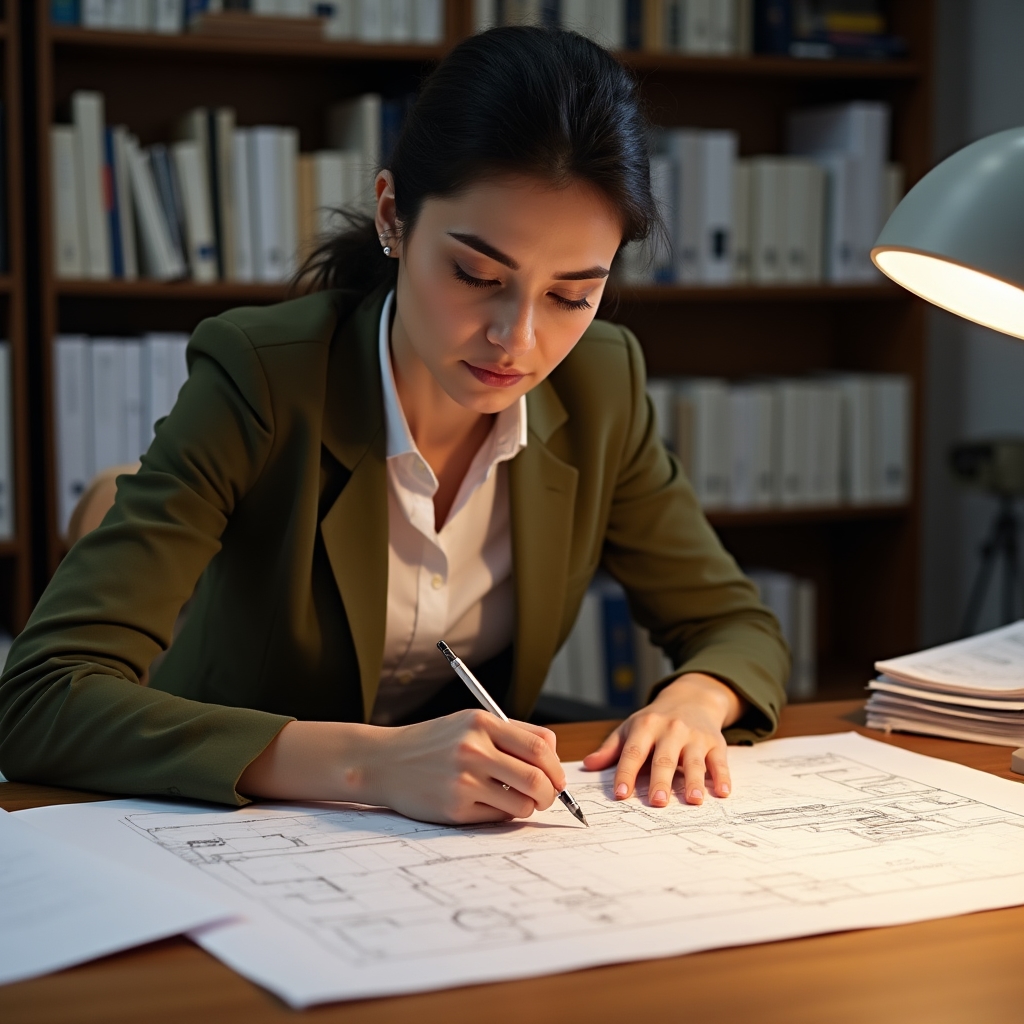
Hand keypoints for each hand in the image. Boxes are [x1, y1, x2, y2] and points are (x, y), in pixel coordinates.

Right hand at [370, 710, 566, 824]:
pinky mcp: (455, 808)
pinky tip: (487, 804)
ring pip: (522, 804)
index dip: (556, 765)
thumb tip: (553, 759)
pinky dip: (502, 814)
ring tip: (516, 800)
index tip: (556, 776)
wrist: (385, 762)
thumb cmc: (433, 743)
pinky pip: (498, 817)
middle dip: (551, 793)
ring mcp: (464, 780)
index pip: (540, 745)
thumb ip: (510, 734)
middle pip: (537, 778)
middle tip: (546, 796)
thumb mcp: (468, 723)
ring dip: (528, 807)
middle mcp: (473, 749)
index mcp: (481, 723)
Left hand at [582, 673, 743, 807]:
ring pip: (694, 761)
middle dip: (660, 781)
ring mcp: (694, 736)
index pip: (633, 752)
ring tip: (693, 800)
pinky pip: (719, 761)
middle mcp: (671, 730)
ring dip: (694, 781)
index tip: (620, 794)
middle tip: (657, 802)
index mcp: (646, 727)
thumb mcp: (631, 727)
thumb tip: (588, 765)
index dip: (626, 773)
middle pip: (664, 759)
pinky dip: (722, 777)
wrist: (692, 697)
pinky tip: (722, 792)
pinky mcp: (715, 743)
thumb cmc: (656, 720)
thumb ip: (611, 748)